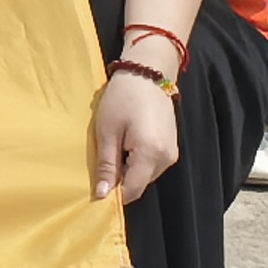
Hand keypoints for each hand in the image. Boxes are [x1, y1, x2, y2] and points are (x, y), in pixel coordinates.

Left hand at [92, 60, 181, 202]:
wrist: (147, 73)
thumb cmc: (122, 98)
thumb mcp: (107, 131)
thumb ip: (107, 165)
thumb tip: (103, 195)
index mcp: (151, 154)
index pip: (133, 190)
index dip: (114, 195)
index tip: (96, 190)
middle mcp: (166, 159)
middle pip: (139, 183)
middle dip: (120, 179)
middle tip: (101, 160)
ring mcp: (172, 153)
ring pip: (145, 175)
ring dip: (128, 169)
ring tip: (114, 146)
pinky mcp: (171, 147)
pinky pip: (151, 164)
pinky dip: (137, 161)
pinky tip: (125, 143)